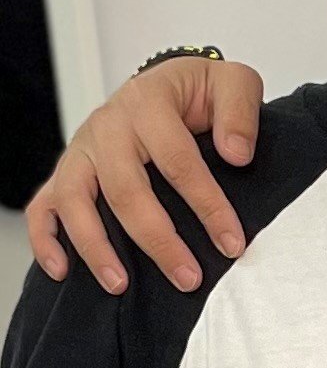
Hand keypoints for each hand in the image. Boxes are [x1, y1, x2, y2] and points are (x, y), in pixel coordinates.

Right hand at [26, 56, 264, 292]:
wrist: (168, 82)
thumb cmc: (199, 90)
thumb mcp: (234, 83)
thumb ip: (240, 113)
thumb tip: (237, 154)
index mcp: (149, 102)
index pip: (178, 160)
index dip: (207, 205)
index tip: (231, 243)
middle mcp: (108, 126)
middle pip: (126, 189)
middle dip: (158, 240)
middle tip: (188, 277)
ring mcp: (81, 149)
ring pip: (76, 201)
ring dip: (97, 247)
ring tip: (121, 285)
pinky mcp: (67, 170)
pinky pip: (44, 206)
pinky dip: (47, 239)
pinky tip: (63, 271)